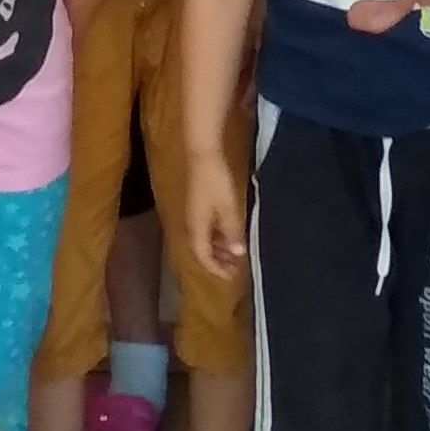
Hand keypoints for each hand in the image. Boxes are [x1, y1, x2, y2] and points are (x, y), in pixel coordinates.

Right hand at [180, 153, 248, 283]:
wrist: (203, 153)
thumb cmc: (216, 181)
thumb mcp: (228, 208)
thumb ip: (232, 231)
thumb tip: (237, 253)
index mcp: (197, 228)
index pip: (203, 257)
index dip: (216, 269)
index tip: (231, 276)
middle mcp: (192, 223)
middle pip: (202, 250)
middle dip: (218, 261)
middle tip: (235, 268)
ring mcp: (195, 213)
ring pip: (205, 239)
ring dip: (219, 248)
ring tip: (235, 253)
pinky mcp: (199, 203)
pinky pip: (207, 228)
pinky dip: (218, 235)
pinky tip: (230, 233)